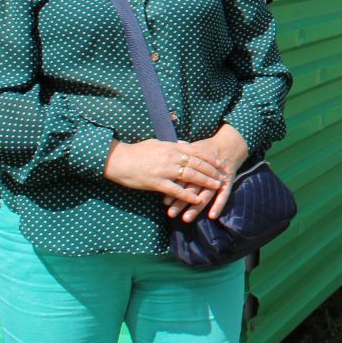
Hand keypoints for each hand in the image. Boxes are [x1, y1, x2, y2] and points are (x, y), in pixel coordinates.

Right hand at [105, 139, 228, 210]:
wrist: (118, 160)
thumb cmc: (137, 151)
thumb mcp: (157, 143)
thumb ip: (172, 144)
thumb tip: (185, 144)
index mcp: (171, 147)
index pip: (196, 151)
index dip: (209, 158)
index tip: (219, 161)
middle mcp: (171, 157)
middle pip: (197, 164)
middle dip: (212, 170)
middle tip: (223, 176)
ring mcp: (165, 170)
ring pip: (190, 176)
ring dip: (205, 182)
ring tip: (216, 186)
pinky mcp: (156, 182)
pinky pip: (176, 190)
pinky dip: (188, 195)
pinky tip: (197, 199)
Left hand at [173, 125, 250, 222]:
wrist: (229, 144)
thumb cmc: (207, 148)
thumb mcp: (193, 148)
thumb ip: (180, 153)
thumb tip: (162, 153)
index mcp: (196, 162)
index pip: (183, 178)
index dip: (174, 189)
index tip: (164, 201)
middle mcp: (207, 171)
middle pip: (193, 188)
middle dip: (181, 202)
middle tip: (171, 214)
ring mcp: (218, 177)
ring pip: (206, 194)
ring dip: (196, 208)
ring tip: (186, 219)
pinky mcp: (228, 182)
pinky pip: (224, 195)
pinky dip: (219, 205)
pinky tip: (212, 216)